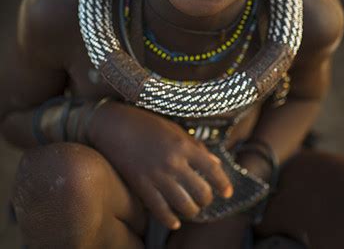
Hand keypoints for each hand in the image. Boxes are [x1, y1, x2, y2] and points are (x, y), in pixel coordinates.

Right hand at [88, 102, 232, 228]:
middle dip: (206, 199)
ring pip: (184, 206)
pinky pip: (160, 211)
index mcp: (183, 145)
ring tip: (191, 208)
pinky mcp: (141, 186)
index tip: (227, 192)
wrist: (114, 125)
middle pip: (201, 192)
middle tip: (204, 199)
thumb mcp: (174, 129)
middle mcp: (173, 162)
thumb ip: (195, 146)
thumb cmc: (146, 124)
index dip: (223, 183)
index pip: (212, 169)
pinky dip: (170, 220)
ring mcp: (157, 176)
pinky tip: (174, 221)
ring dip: (191, 211)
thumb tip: (215, 162)